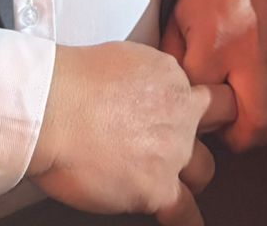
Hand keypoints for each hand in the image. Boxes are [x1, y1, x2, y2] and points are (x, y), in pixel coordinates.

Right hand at [29, 40, 235, 224]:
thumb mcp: (123, 57)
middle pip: (212, 126)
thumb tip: (137, 89)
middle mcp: (180, 113)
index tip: (185, 113)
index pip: (199, 91)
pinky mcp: (157, 188)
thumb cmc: (73, 81)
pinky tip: (189, 222)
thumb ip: (144, 78)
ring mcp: (173, 153)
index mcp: (171, 76)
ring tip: (176, 181)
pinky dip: (188, 220)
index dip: (193, 104)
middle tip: (181, 143)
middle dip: (197, 136)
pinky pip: (185, 212)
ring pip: (205, 169)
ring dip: (192, 175)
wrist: (54, 110)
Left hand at [161, 0, 266, 151]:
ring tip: (246, 116)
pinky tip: (262, 86)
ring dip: (264, 121)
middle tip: (228, 134)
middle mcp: (254, 49)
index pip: (208, 105)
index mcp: (217, 42)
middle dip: (242, 138)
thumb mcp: (178, 12)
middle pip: (258, 121)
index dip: (200, 119)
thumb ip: (175, 58)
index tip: (195, 119)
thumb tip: (176, 95)